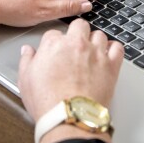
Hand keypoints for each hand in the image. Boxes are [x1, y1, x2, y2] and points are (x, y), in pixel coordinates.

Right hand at [18, 19, 123, 142]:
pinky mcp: (111, 65)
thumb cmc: (47, 101)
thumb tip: (27, 51)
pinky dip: (114, 48)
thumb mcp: (25, 80)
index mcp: (53, 44)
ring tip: (91, 51)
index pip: (54, 33)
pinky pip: (117, 47)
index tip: (56, 52)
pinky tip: (108, 54)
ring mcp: (95, 53)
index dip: (54, 43)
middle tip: (74, 46)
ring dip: (95, 41)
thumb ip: (27, 61)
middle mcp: (76, 44)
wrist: (69, 117)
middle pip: (79, 25)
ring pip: (99, 34)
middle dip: (77, 32)